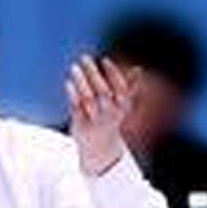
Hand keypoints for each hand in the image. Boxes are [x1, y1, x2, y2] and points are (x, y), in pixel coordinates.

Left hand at [65, 54, 140, 174]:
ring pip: (88, 99)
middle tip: (84, 58)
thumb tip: (138, 69)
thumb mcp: (123, 107)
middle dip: (93, 73)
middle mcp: (110, 114)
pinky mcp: (80, 124)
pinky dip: (72, 94)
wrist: (100, 149)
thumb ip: (130, 88)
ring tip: (74, 67)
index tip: (104, 59)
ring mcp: (94, 120)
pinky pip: (76, 108)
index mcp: (122, 108)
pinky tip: (67, 82)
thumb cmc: (111, 121)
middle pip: (102, 92)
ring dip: (80, 81)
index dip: (113, 73)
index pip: (120, 88)